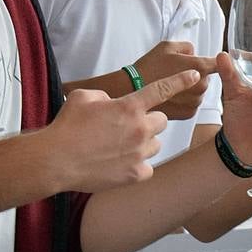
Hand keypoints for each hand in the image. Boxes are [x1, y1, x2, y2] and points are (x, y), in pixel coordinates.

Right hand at [49, 69, 199, 191]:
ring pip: (155, 144)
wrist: (57, 160)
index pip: (162, 89)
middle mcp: (140, 129)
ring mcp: (140, 153)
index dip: (181, 81)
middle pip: (160, 121)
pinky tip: (120, 163)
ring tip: (120, 146)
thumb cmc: (67, 126)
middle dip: (148, 122)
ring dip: (144, 143)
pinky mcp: (136, 174)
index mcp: (130, 107)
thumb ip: (106, 95)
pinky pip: (147, 166)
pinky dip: (137, 164)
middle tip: (127, 127)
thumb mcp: (84, 97)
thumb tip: (113, 102)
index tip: (195, 77)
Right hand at [135, 40, 218, 119]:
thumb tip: (193, 52)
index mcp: (199, 67)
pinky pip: (192, 104)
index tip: (216, 61)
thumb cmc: (149, 67)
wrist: (133, 89)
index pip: (220, 63)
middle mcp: (201, 85)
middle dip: (195, 75)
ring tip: (171, 86)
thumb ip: (187, 47)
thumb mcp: (168, 46)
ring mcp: (195, 101)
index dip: (217, 61)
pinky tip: (171, 96)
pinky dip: (185, 101)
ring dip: (190, 89)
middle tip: (176, 73)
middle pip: (206, 78)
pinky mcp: (188, 113)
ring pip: (199, 92)